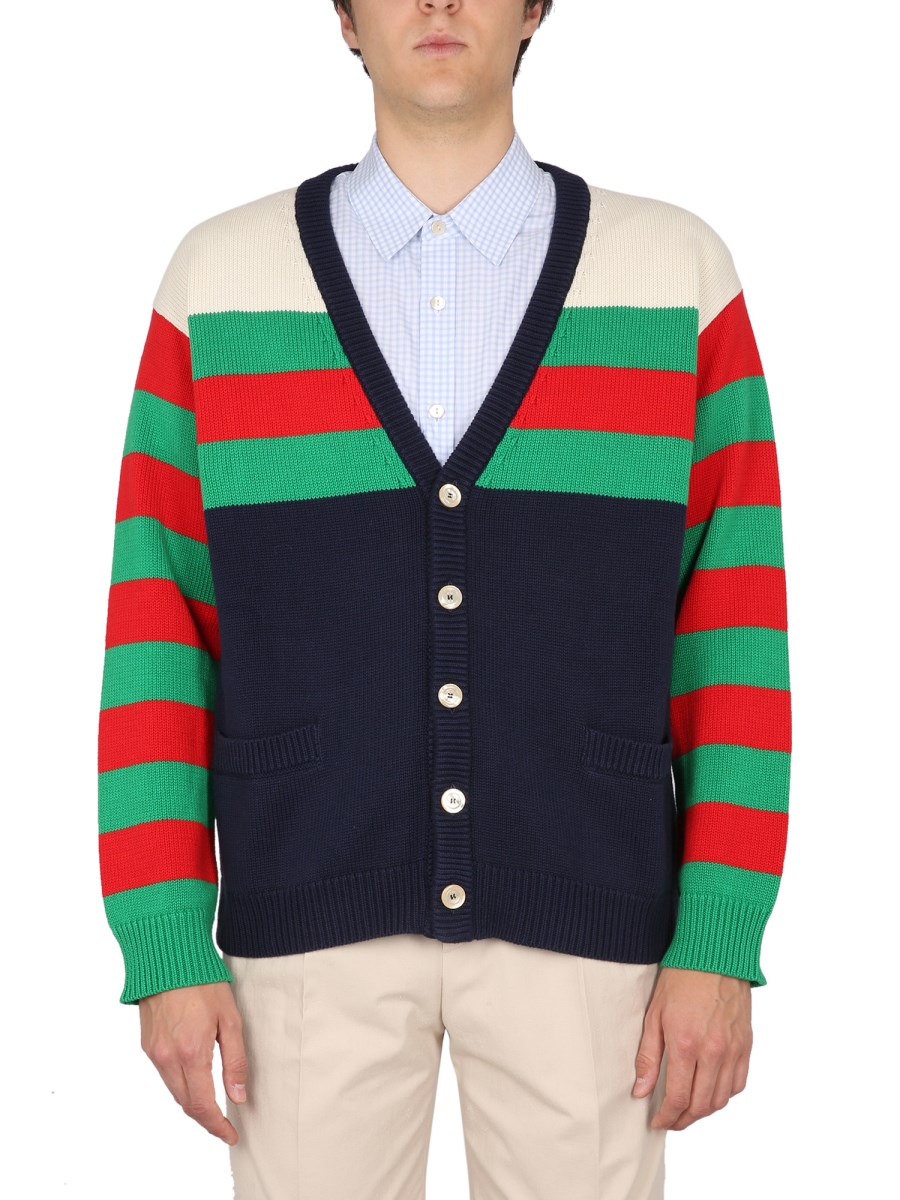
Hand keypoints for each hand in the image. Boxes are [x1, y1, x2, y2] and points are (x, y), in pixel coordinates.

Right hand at [139, 981, 247, 1144]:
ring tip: (213, 1104)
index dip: (217, 1126)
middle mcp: (167, 1058)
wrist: (168, 957)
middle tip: (225, 1125)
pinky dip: (180, 1083)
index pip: (202, 1105)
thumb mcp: (231, 1018)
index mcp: (191, 1053)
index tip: (231, 1135)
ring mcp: (154, 1052)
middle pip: (186, 1103)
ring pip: (174, 1091)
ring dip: (192, 1102)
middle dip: (206, 1119)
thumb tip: (237, 1096)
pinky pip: (164, 1074)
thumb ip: (235, 1060)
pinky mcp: (147, 1044)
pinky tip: (194, 1078)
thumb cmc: (204, 982)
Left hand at [632, 965, 751, 1130]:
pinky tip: (711, 1092)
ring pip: (721, 1099)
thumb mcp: (654, 1015)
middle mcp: (713, 1052)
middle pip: (701, 1105)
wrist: (713, 956)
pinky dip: (724, 1095)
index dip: (667, 1116)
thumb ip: (649, 1057)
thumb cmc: (680, 980)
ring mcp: (733, 1050)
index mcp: (686, 1044)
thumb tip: (642, 1091)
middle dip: (684, 1119)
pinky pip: (739, 1083)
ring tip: (688, 1110)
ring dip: (704, 1111)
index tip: (657, 1121)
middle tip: (671, 1120)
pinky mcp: (746, 1045)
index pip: (679, 1097)